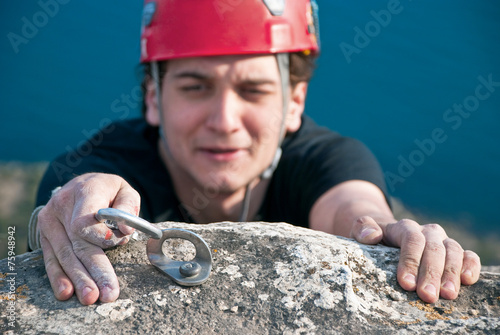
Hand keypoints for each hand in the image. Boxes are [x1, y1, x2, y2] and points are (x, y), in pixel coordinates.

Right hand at [37, 173, 139, 304]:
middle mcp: (63, 205)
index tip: (112, 244)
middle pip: (78, 243)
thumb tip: (126, 229)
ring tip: (90, 298)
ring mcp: (50, 220)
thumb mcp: (124, 190)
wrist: (83, 183)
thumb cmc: (109, 191)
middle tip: (106, 292)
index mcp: (85, 191)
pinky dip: (59, 277)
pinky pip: (51, 258)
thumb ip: (127, 206)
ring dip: (78, 279)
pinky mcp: (45, 234)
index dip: (98, 234)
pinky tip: (65, 292)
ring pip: (65, 254)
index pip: (85, 218)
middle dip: (93, 270)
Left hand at [351, 216, 480, 302]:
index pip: (411, 239)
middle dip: (431, 273)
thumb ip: (362, 228)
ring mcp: (442, 241)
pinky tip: (467, 280)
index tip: (406, 283)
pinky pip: (467, 255)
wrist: (385, 235)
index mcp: (404, 227)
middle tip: (427, 296)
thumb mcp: (360, 232)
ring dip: (451, 273)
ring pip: (452, 251)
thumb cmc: (373, 239)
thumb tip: (371, 235)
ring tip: (447, 295)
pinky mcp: (454, 252)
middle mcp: (427, 231)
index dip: (410, 261)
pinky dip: (470, 265)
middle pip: (433, 248)